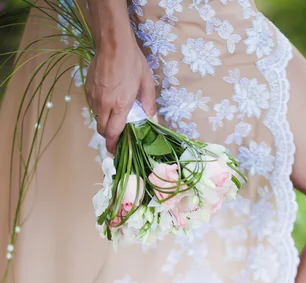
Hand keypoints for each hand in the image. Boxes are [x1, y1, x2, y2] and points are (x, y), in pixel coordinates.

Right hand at [86, 34, 156, 154]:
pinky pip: (93, 107)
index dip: (114, 146)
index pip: (112, 134)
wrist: (112, 42)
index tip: (117, 151)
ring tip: (115, 118)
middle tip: (117, 137)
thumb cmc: (131, 61)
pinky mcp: (88, 89)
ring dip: (105, 123)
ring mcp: (94, 97)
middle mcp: (104, 104)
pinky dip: (100, 110)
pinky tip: (108, 102)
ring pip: (97, 119)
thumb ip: (149, 103)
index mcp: (119, 105)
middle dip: (109, 137)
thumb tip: (152, 119)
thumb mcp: (146, 82)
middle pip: (102, 131)